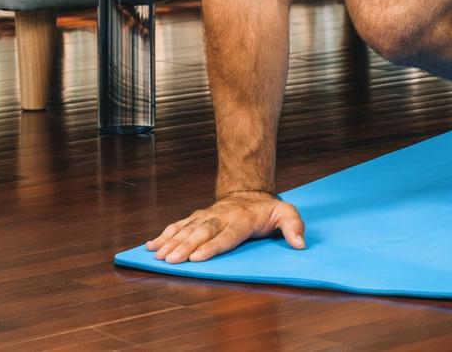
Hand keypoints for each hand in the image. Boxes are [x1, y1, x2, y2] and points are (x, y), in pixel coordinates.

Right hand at [145, 190, 305, 263]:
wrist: (248, 191)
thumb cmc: (267, 210)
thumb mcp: (286, 213)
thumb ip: (293, 227)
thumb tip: (300, 244)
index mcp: (242, 220)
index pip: (226, 235)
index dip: (213, 246)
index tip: (198, 257)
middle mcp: (221, 217)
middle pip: (202, 232)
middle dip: (185, 246)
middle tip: (171, 260)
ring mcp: (206, 216)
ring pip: (187, 228)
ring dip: (171, 242)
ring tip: (157, 255)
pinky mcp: (197, 217)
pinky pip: (178, 225)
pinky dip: (164, 234)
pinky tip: (151, 246)